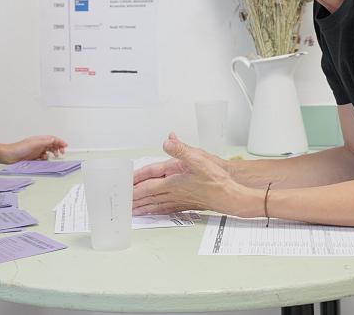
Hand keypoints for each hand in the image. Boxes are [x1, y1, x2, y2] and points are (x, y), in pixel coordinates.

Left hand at [0, 135, 67, 163]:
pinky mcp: (32, 157)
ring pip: (47, 150)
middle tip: (62, 153)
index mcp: (39, 139)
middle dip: (58, 147)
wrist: (8, 156)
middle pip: (51, 144)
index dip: (59, 141)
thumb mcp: (33, 144)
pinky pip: (42, 157)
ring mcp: (35, 151)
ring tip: (55, 156)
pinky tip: (45, 159)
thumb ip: (44, 142)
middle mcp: (38, 144)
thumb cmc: (18, 149)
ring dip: (52, 152)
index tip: (65, 146)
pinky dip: (45, 158)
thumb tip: (53, 140)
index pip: (52, 139)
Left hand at [132, 133, 247, 215]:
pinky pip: (165, 209)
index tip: (123, 188)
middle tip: (122, 202)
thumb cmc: (217, 180)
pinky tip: (154, 212)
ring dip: (143, 208)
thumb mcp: (199, 159)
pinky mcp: (186, 205)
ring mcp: (179, 201)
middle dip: (134, 199)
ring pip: (155, 205)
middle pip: (148, 197)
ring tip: (132, 211)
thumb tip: (167, 140)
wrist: (230, 196)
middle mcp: (174, 193)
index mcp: (173, 182)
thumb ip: (181, 150)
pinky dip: (156, 211)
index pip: (148, 185)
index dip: (134, 186)